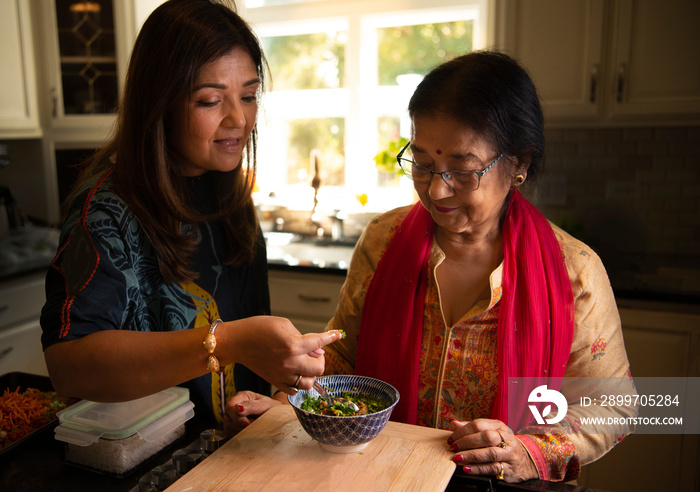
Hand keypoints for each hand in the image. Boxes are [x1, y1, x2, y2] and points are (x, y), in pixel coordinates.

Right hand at [224, 391, 286, 434]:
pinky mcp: (234, 426)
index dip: (236, 417)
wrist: (276, 415)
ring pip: (228, 427)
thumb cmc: (271, 407)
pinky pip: (231, 433)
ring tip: (253, 425)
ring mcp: (233, 416)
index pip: (229, 406)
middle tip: (253, 424)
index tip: (247, 423)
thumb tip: (238, 408)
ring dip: (240, 429)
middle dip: (240, 424)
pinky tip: (249, 430)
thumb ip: (252, 406)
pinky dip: (240, 434)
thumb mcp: (264, 404)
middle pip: (227, 418)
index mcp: (242, 396)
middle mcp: (235, 405)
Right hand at [228, 316, 343, 394]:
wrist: (237, 341)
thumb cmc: (259, 328)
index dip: (331, 338)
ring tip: (305, 365)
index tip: (338, 334)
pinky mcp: (274, 381)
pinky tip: (296, 373)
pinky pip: (294, 390)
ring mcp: (282, 374)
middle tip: (314, 353)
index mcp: (293, 345)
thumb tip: (317, 351)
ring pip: (308, 384)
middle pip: (318, 369)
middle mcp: (289, 363)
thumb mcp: (284, 325)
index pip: (319, 343)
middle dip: (320, 360)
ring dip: (311, 375)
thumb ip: (303, 337)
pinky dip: (299, 383)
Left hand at [447, 418, 537, 482]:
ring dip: (471, 455)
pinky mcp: (509, 469)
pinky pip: (492, 468)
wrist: (526, 460)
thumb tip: (453, 423)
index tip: (451, 438)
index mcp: (498, 426)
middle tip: (453, 447)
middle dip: (466, 442)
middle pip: (486, 437)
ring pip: (490, 453)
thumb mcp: (490, 431)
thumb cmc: (502, 444)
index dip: (462, 431)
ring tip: (457, 458)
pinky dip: (478, 469)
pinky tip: (467, 468)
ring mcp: (508, 454)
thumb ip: (471, 428)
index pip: (479, 424)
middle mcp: (505, 438)